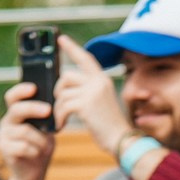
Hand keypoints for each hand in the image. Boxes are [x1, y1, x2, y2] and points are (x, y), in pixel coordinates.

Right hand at [0, 81, 60, 179]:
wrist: (33, 174)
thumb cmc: (41, 148)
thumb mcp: (47, 131)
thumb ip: (47, 119)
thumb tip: (57, 108)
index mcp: (16, 114)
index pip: (13, 97)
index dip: (21, 90)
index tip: (34, 88)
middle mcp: (7, 122)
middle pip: (17, 110)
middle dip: (33, 108)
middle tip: (48, 111)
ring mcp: (3, 135)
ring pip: (24, 131)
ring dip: (40, 139)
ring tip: (45, 147)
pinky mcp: (4, 149)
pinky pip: (22, 146)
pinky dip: (34, 151)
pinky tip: (37, 154)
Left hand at [54, 35, 132, 156]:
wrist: (121, 140)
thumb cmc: (109, 127)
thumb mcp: (100, 103)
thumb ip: (87, 91)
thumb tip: (64, 88)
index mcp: (102, 80)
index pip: (86, 58)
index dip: (72, 48)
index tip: (61, 39)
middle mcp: (98, 82)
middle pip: (66, 76)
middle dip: (58, 91)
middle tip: (60, 105)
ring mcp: (93, 92)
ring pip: (63, 93)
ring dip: (58, 108)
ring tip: (62, 119)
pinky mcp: (86, 104)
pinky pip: (63, 106)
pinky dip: (59, 117)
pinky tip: (61, 125)